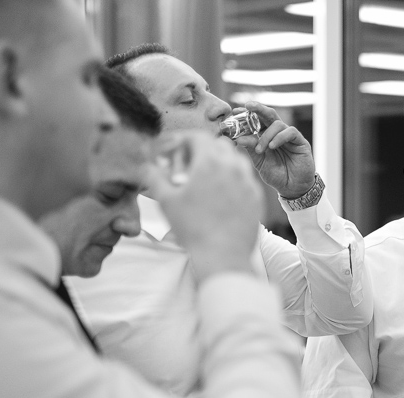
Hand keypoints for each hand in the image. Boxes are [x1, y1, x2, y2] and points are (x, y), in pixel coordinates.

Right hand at [147, 130, 262, 281]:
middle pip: (220, 145)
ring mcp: (248, 182)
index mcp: (210, 162)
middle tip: (191, 163)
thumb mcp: (166, 201)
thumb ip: (154, 177)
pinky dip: (234, 179)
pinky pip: (246, 179)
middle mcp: (233, 167)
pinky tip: (223, 194)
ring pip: (236, 160)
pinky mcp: (257, 198)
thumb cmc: (193, 228)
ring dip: (221, 162)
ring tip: (208, 178)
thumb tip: (146, 166)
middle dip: (204, 148)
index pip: (199, 137)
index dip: (186, 138)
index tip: (177, 147)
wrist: (223, 255)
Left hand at [232, 101, 315, 197]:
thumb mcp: (260, 162)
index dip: (247, 114)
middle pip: (269, 115)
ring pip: (277, 124)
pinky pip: (290, 132)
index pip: (257, 121)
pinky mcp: (300, 141)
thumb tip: (238, 138)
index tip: (235, 111)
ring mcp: (290, 137)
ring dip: (266, 135)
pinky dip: (279, 137)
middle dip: (258, 109)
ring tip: (261, 150)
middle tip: (248, 106)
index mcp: (266, 137)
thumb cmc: (277, 175)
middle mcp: (278, 134)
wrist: (292, 188)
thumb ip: (251, 149)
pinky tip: (272, 147)